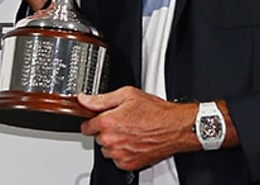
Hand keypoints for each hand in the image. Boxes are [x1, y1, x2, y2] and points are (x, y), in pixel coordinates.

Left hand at [79, 87, 196, 170]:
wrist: (176, 128)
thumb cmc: (156, 112)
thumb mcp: (127, 95)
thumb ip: (101, 99)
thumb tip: (84, 100)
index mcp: (107, 122)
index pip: (86, 126)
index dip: (94, 120)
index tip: (102, 118)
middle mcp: (111, 140)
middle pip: (97, 137)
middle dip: (107, 130)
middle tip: (123, 122)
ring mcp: (119, 154)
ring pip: (107, 150)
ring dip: (114, 143)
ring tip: (131, 132)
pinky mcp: (128, 164)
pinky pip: (117, 159)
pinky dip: (123, 152)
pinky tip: (135, 142)